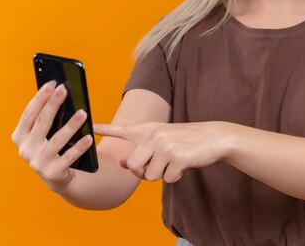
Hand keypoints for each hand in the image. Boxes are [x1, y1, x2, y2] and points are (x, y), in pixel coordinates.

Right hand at [11, 80, 92, 189]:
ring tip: (83, 113)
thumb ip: (47, 117)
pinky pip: (69, 157)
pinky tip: (89, 138)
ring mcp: (38, 162)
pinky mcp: (52, 172)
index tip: (51, 83)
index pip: (29, 113)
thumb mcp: (44, 133)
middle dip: (53, 104)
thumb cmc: (50, 146)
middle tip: (64, 89)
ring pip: (57, 140)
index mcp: (20, 136)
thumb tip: (60, 92)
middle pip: (42, 123)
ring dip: (71, 125)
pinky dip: (79, 147)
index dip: (40, 98)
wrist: (56, 176)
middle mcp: (25, 150)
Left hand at [92, 121, 229, 182]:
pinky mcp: (178, 157)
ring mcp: (166, 146)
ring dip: (161, 175)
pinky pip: (167, 179)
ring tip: (172, 163)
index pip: (123, 129)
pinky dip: (175, 177)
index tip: (91, 126)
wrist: (213, 137)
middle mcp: (155, 136)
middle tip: (156, 167)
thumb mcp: (163, 139)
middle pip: (133, 165)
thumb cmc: (185, 140)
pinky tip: (183, 165)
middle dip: (141, 173)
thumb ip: (143, 150)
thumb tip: (123, 164)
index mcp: (149, 129)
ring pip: (149, 176)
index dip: (106, 129)